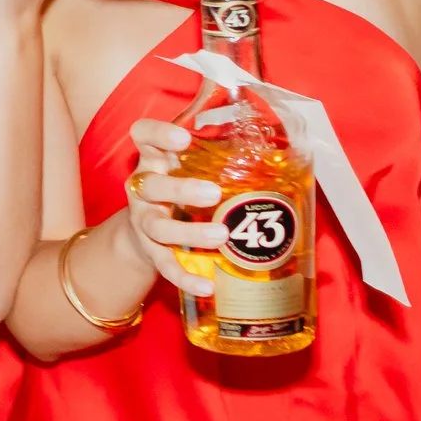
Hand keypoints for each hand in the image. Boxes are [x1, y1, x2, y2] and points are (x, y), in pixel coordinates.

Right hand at [120, 117, 228, 297]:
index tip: (183, 137)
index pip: (143, 136)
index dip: (158, 134)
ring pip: (158, 227)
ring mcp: (144, 221)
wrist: (143, 233)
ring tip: (220, 235)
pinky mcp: (151, 252)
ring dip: (188, 232)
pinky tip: (207, 287)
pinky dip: (185, 278)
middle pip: (151, 185)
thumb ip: (217, 153)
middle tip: (214, 193)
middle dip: (181, 189)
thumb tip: (277, 140)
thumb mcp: (187, 166)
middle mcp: (143, 189)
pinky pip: (165, 266)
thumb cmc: (177, 190)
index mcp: (153, 160)